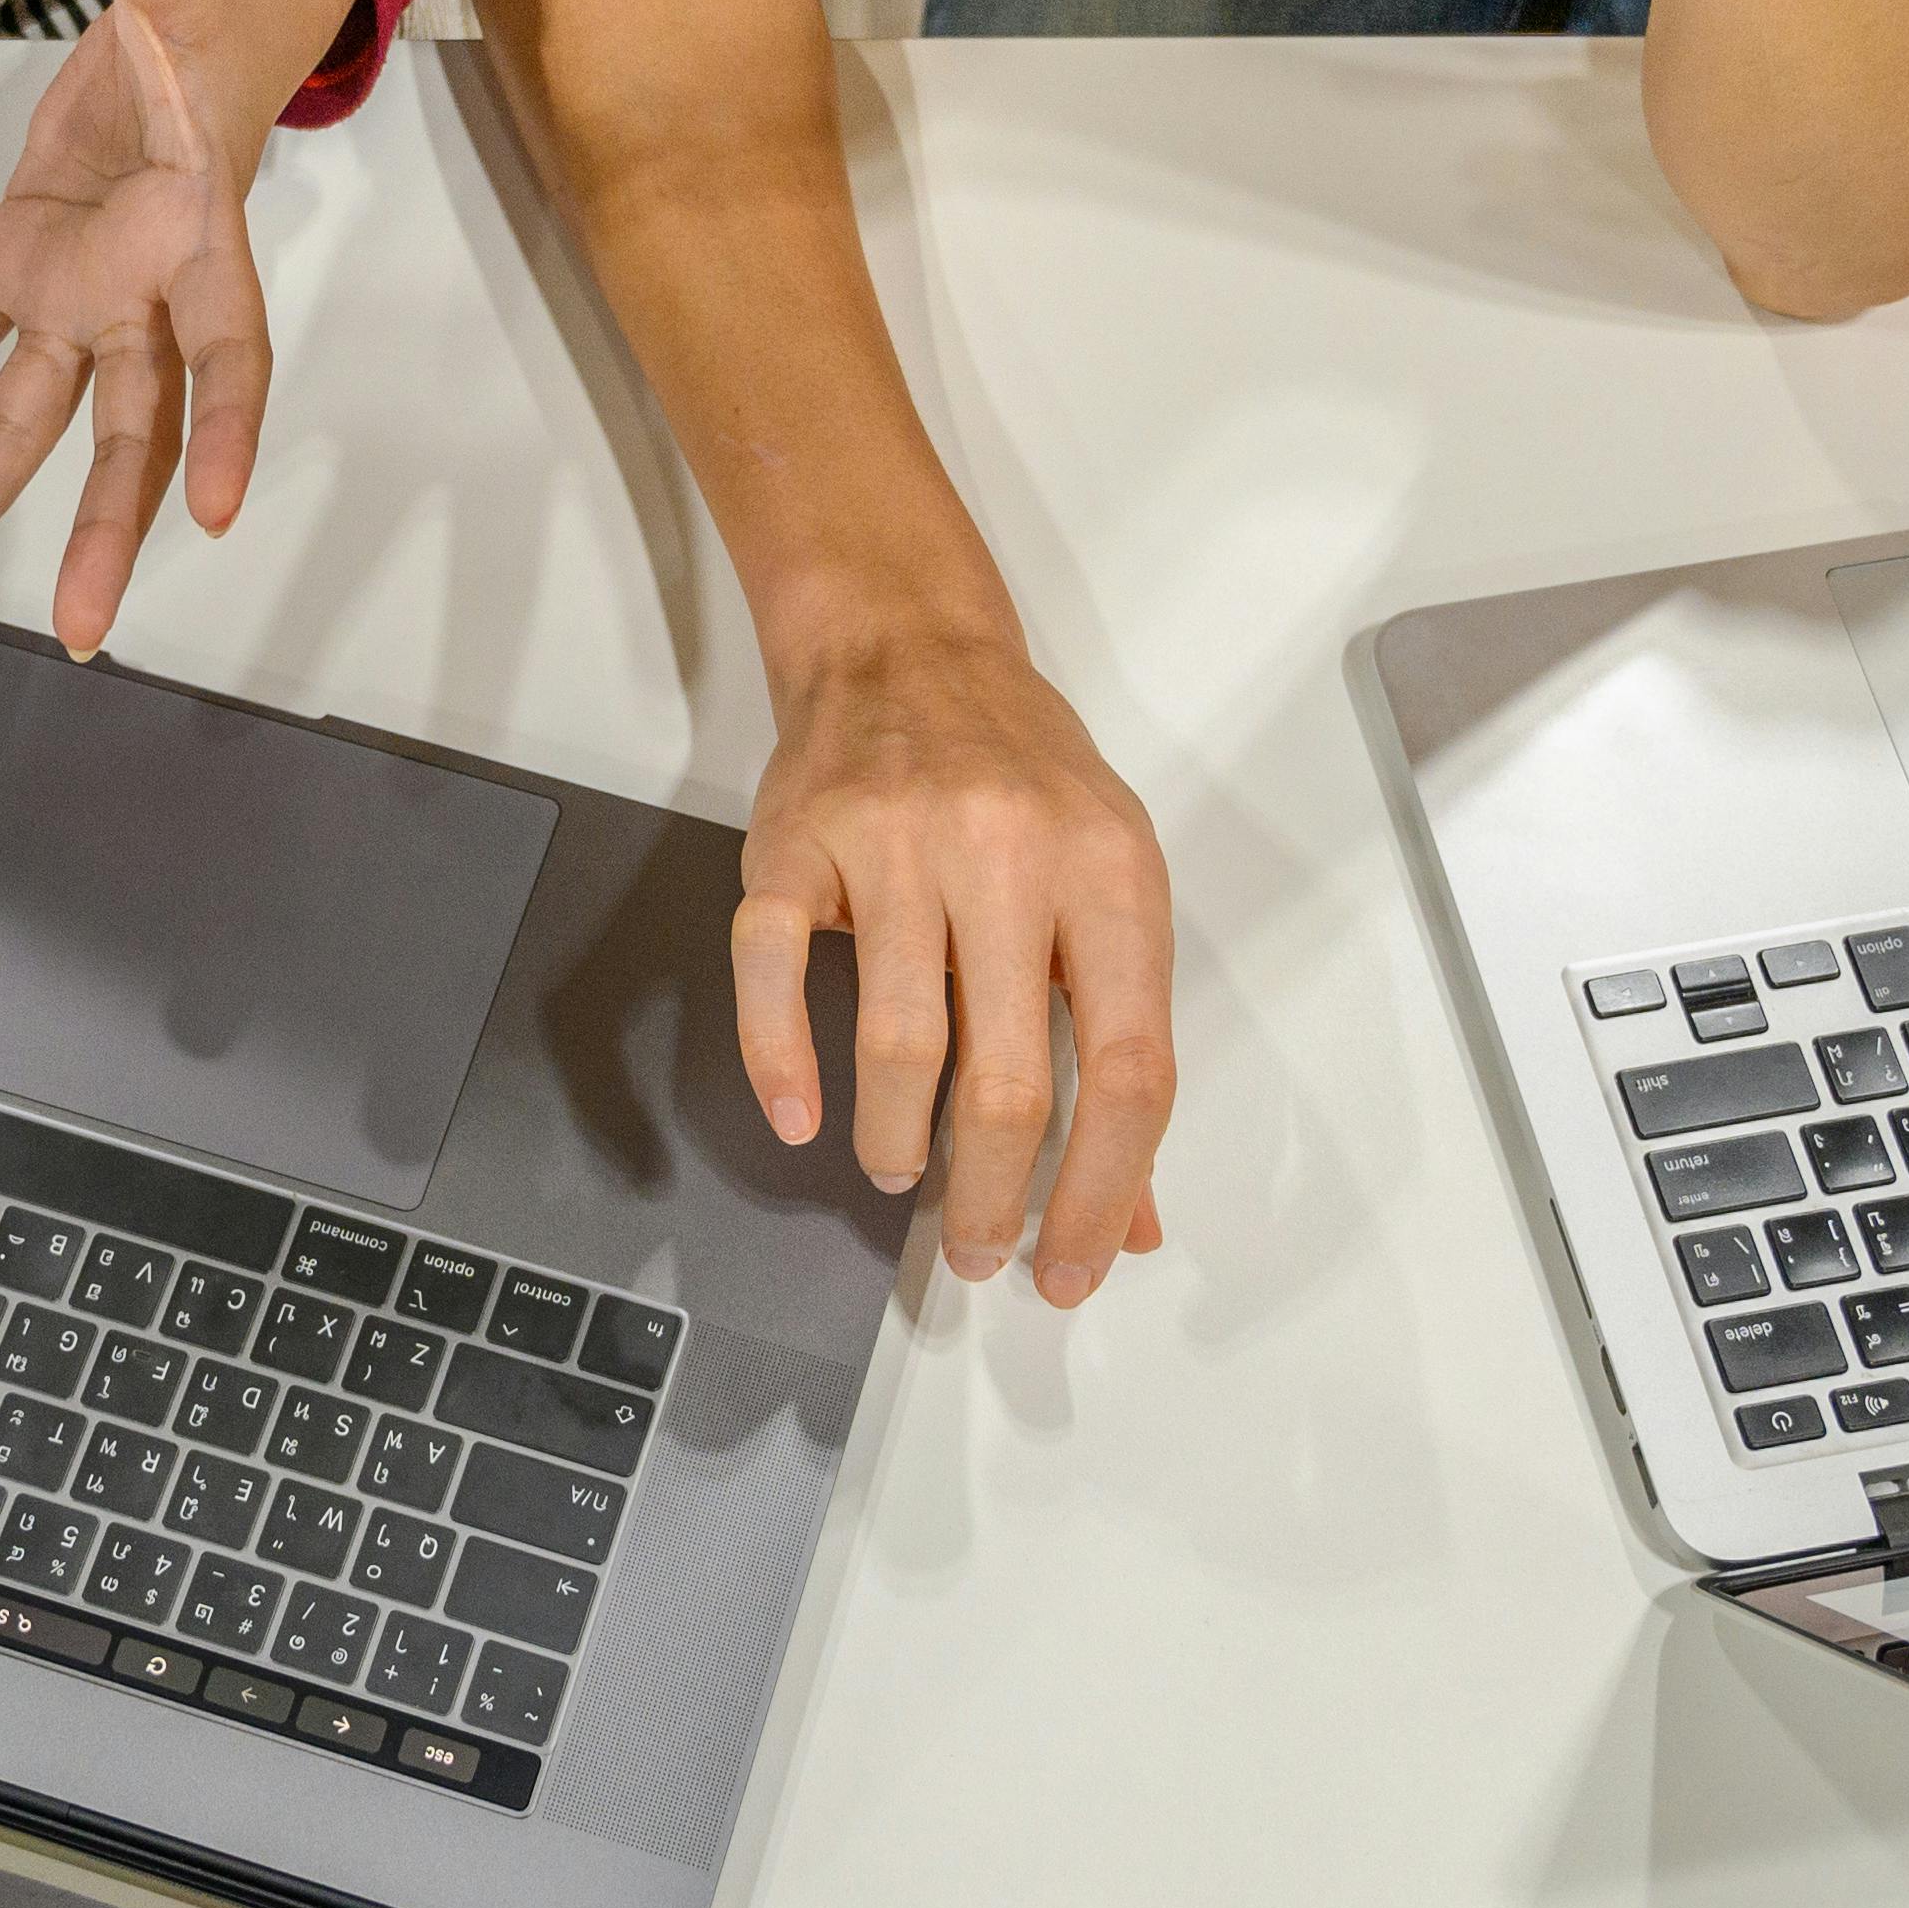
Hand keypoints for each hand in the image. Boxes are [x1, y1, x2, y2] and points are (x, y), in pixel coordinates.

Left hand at [0, 0, 357, 657]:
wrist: (198, 21)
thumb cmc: (206, 7)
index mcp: (196, 232)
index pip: (224, 348)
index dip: (225, 424)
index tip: (220, 510)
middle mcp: (142, 289)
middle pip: (130, 428)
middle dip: (102, 527)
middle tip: (76, 626)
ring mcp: (82, 293)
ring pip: (35, 419)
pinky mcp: (23, 272)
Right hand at [733, 617, 1172, 1305]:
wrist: (908, 644)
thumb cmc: (1022, 779)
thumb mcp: (1107, 887)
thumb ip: (1121, 1043)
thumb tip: (1136, 1213)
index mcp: (1107, 875)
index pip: (1129, 1068)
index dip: (1106, 1188)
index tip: (1077, 1264)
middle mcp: (1006, 855)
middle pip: (1007, 1079)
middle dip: (993, 1197)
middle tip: (978, 1250)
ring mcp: (893, 845)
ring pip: (897, 1041)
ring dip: (897, 1140)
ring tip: (900, 1171)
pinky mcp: (795, 844)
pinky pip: (772, 973)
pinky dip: (781, 1062)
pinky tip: (801, 1117)